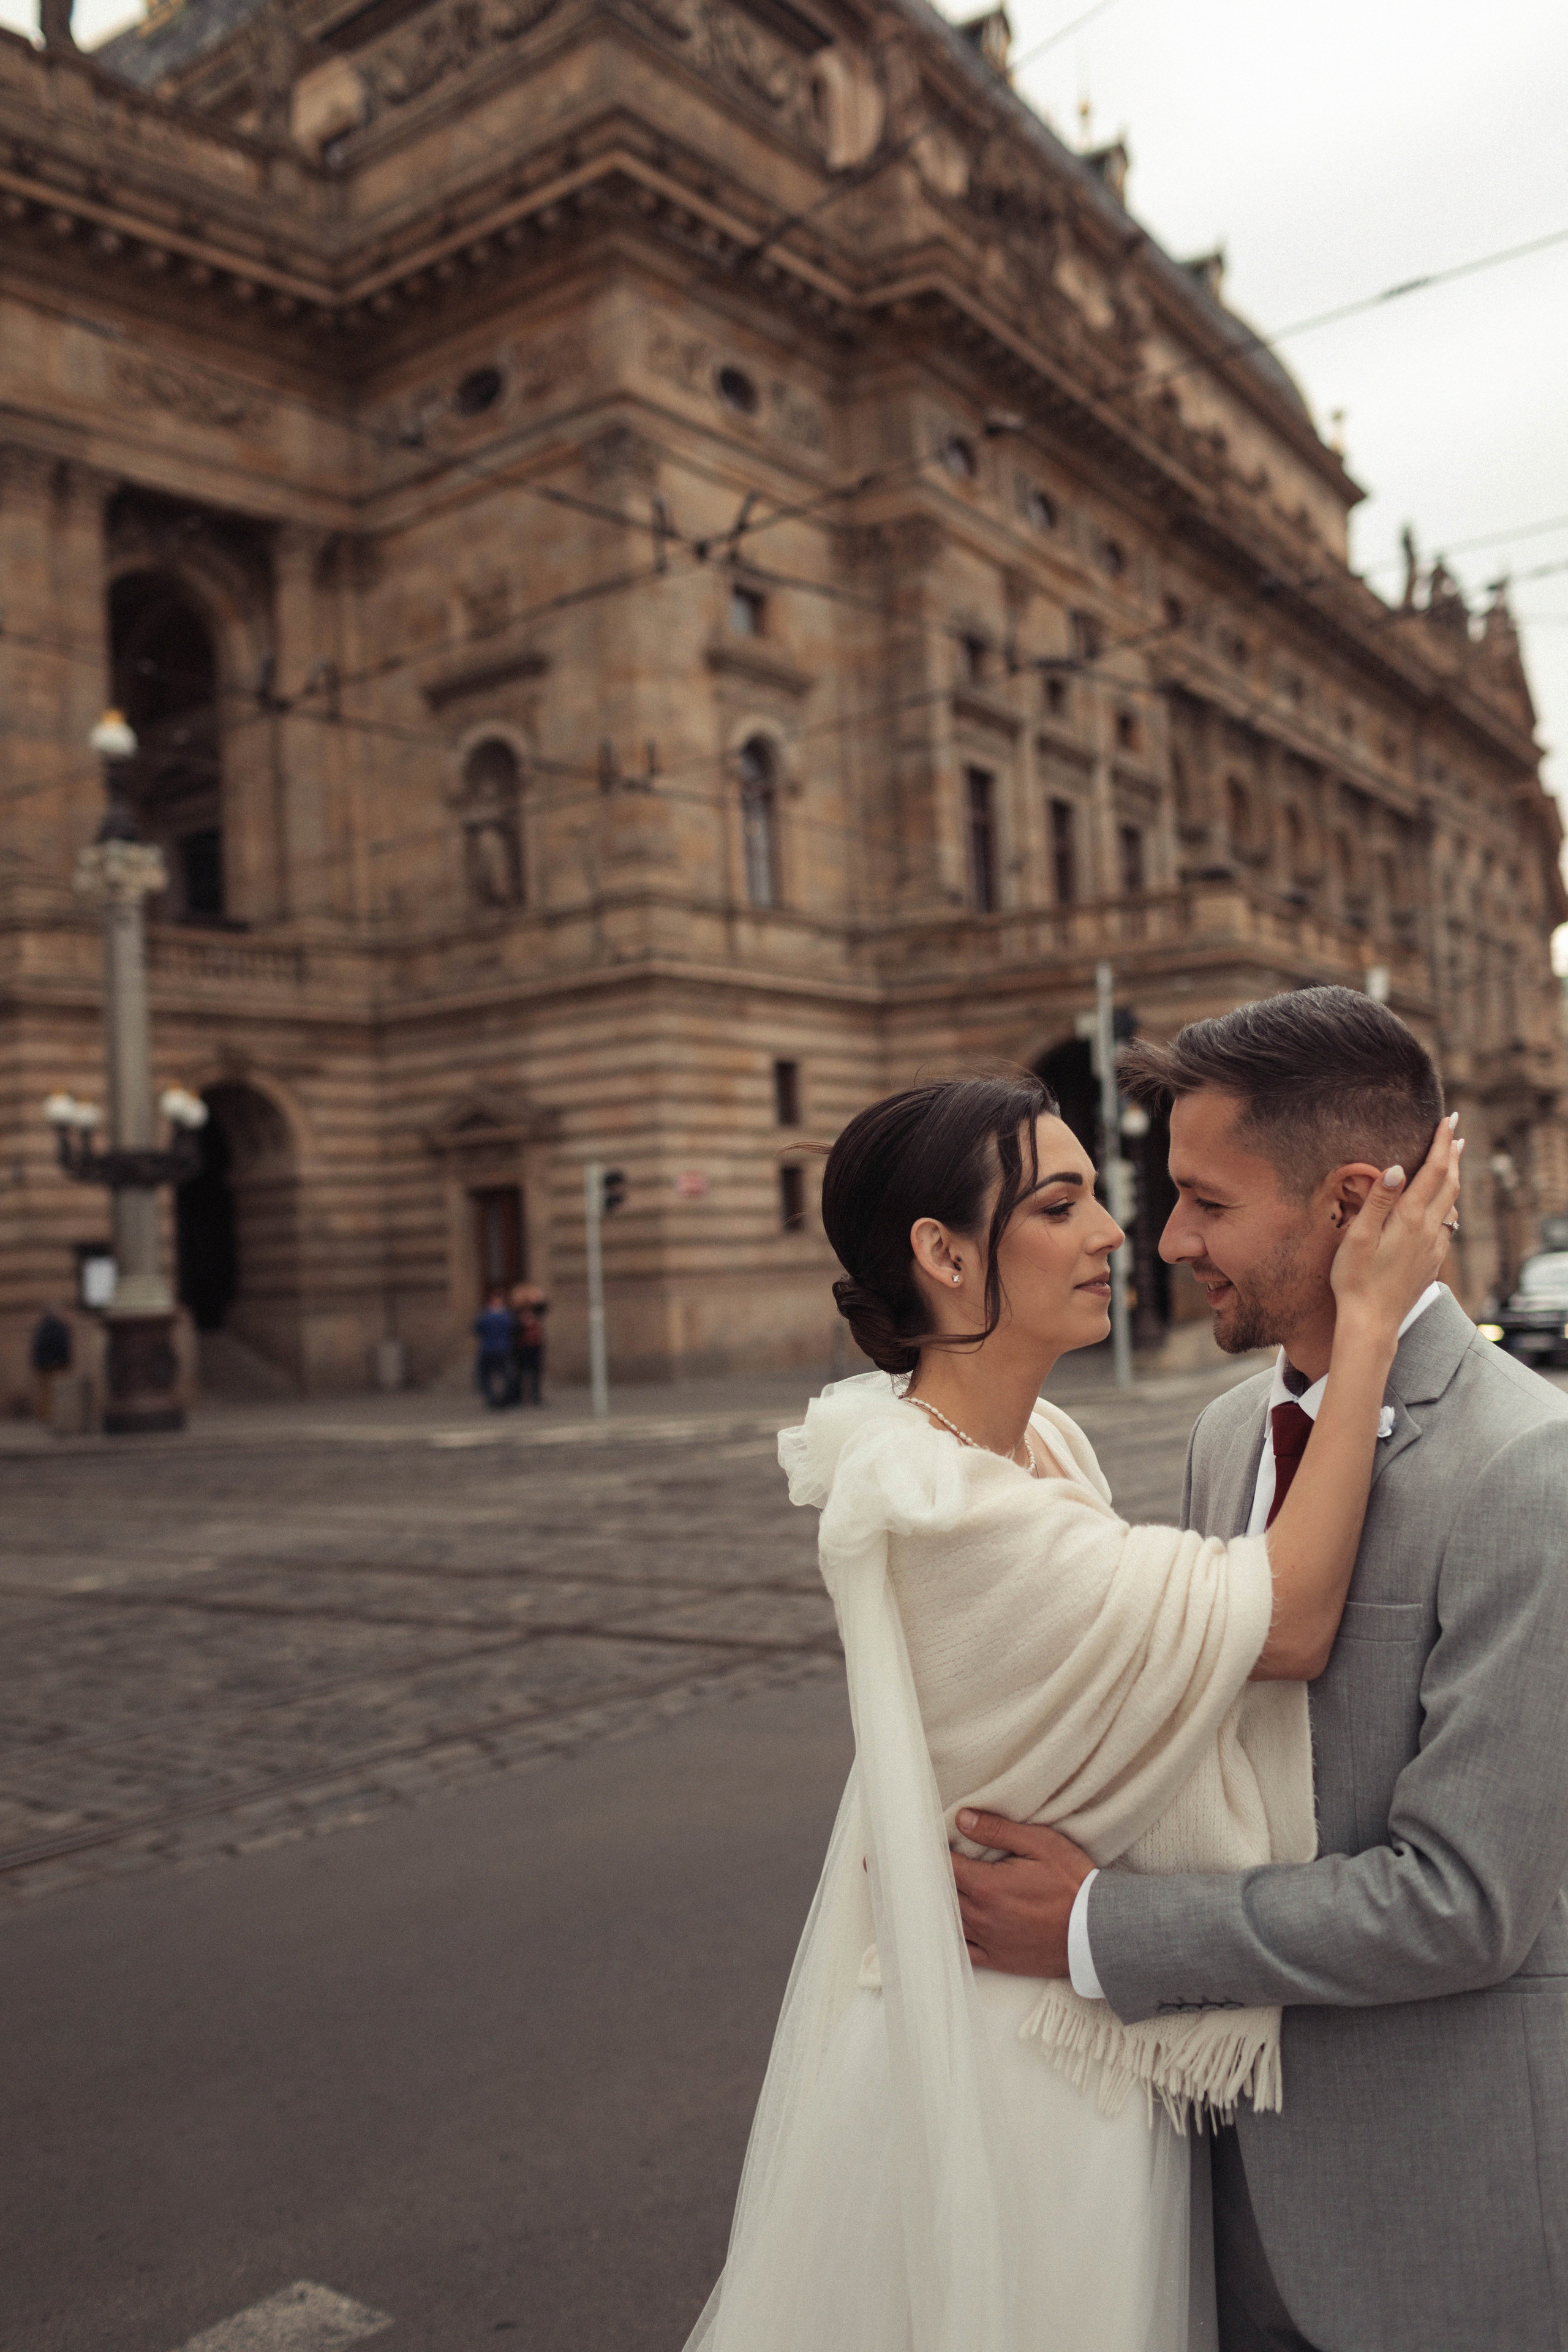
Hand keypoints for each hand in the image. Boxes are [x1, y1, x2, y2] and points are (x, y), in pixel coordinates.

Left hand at [950, 1808, 1094, 1978]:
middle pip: (942, 1895)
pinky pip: (964, 1952)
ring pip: (949, 1922)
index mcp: (986, 1886)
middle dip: (936, 1877)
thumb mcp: (1040, 1844)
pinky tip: (951, 1927)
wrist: (1099, 1930)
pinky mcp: (999, 1960)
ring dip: (942, 1905)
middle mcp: (981, 1917)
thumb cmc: (1073, 1883)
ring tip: (939, 1890)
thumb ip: (997, 1830)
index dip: (936, 1851)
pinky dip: (954, 1938)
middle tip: (932, 1862)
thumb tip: (962, 1818)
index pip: (945, 1866)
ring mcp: (989, 1941)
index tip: (934, 1841)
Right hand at [1330, 1115, 1461, 1329]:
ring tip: (1451, 1160)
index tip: (1447, 1120)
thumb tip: (1398, 1167)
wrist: (1372, 1322)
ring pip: (1452, 1204)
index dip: (1441, 1143)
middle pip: (1449, 1184)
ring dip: (1453, 1178)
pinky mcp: (1432, 1261)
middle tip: (1454, 1132)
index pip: (1433, 1171)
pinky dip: (1448, 1204)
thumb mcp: (1358, 1237)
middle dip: (1452, 1155)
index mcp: (1410, 1219)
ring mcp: (1434, 1247)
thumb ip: (1379, 1200)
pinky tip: (1444, 1206)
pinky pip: (1447, 1225)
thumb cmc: (1356, 1279)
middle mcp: (1429, 1230)